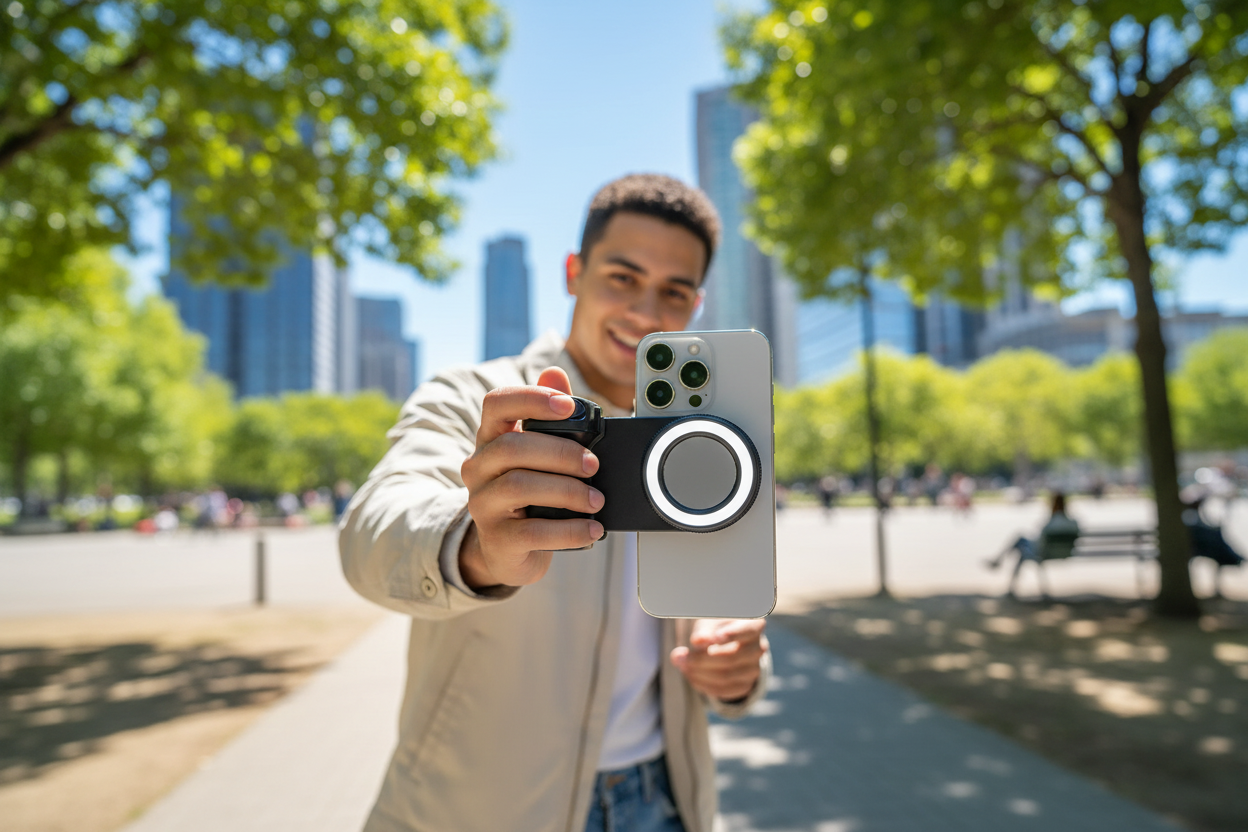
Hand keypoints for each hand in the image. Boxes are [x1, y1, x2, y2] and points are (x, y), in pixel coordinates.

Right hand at [458, 367, 604, 588]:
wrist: (506, 551)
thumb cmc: (527, 496)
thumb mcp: (536, 454)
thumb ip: (546, 415)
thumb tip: (554, 372)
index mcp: (490, 439)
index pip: (496, 404)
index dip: (531, 398)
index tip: (567, 404)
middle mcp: (478, 468)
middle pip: (512, 447)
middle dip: (561, 453)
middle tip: (593, 465)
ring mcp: (483, 504)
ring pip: (520, 486)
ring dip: (569, 491)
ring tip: (596, 500)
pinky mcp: (497, 539)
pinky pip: (534, 531)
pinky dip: (571, 530)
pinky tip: (592, 528)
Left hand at [670, 618, 767, 701]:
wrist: (725, 644)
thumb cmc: (716, 627)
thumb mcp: (710, 623)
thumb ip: (705, 631)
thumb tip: (699, 641)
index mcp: (754, 625)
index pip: (747, 631)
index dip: (731, 635)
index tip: (714, 637)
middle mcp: (759, 648)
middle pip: (731, 657)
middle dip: (701, 659)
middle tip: (679, 656)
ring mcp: (754, 669)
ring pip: (726, 676)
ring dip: (699, 673)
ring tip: (682, 664)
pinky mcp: (745, 685)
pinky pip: (723, 690)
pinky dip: (703, 684)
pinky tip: (691, 675)